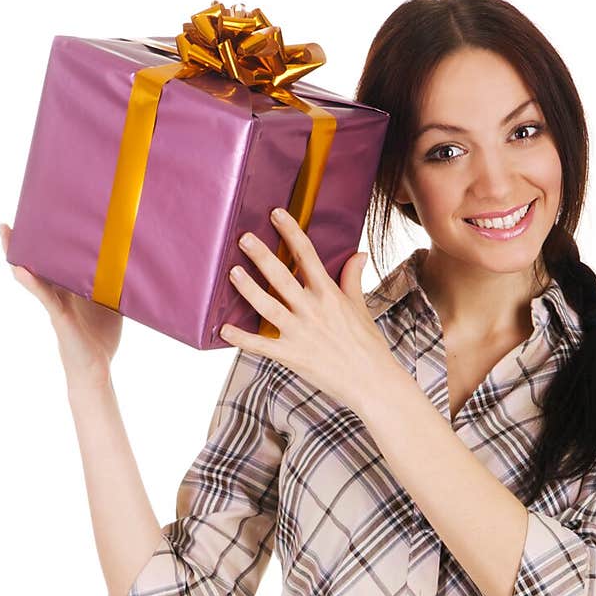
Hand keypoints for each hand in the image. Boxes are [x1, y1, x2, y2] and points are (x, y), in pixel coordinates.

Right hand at [0, 222, 123, 384]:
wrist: (97, 369)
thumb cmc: (102, 338)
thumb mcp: (111, 305)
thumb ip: (114, 286)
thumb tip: (130, 263)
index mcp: (68, 288)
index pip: (54, 260)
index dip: (46, 241)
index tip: (40, 218)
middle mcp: (58, 293)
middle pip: (37, 263)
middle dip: (23, 242)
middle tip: (10, 220)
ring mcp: (55, 303)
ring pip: (32, 275)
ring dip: (17, 255)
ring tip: (6, 233)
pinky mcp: (58, 316)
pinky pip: (44, 296)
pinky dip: (32, 282)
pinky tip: (22, 270)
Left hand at [219, 207, 392, 415]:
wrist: (372, 381)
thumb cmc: (367, 345)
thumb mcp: (361, 307)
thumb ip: (353, 278)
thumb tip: (358, 254)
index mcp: (329, 294)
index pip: (308, 256)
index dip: (291, 232)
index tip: (276, 214)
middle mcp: (313, 310)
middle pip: (282, 277)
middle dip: (262, 256)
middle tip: (243, 238)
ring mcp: (300, 334)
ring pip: (268, 307)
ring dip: (248, 289)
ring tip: (232, 272)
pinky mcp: (292, 356)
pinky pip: (261, 346)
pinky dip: (241, 339)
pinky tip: (223, 329)